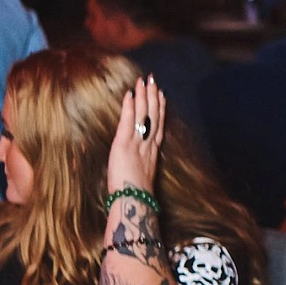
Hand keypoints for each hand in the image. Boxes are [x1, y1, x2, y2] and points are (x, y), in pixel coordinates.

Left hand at [107, 75, 165, 192]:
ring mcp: (137, 144)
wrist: (135, 204)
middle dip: (153, 96)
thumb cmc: (136, 197)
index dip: (160, 110)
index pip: (157, 126)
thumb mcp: (142, 179)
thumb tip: (139, 166)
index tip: (161, 95)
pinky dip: (129, 107)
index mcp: (152, 153)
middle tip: (153, 79)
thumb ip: (141, 168)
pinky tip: (130, 94)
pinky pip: (128, 122)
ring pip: (143, 115)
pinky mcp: (124, 145)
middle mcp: (148, 145)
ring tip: (143, 80)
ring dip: (143, 96)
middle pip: (153, 116)